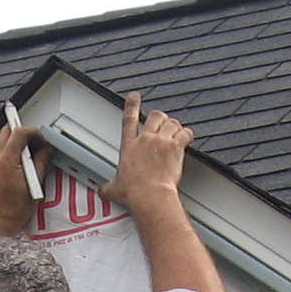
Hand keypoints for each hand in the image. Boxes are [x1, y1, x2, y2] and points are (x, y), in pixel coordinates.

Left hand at [0, 124, 49, 229]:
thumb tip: (47, 150)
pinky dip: (7, 148)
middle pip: (7, 131)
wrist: (1, 220)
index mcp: (7, 161)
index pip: (18, 133)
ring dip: (13, 139)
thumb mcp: (34, 183)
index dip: (33, 132)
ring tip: (26, 151)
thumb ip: (41, 162)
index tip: (40, 139)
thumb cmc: (15, 209)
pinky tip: (17, 159)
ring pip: (0, 138)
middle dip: (22, 132)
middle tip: (34, 142)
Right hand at [100, 93, 193, 213]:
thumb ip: (108, 186)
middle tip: (162, 122)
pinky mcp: (175, 147)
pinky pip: (185, 133)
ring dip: (174, 126)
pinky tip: (187, 138)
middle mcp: (146, 139)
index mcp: (129, 146)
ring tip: (176, 132)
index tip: (134, 96)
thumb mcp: (114, 189)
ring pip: (171, 122)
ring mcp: (161, 142)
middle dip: (160, 117)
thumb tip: (102, 190)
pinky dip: (187, 134)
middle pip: (155, 116)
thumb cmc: (133, 192)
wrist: (149, 195)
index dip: (132, 105)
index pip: (129, 119)